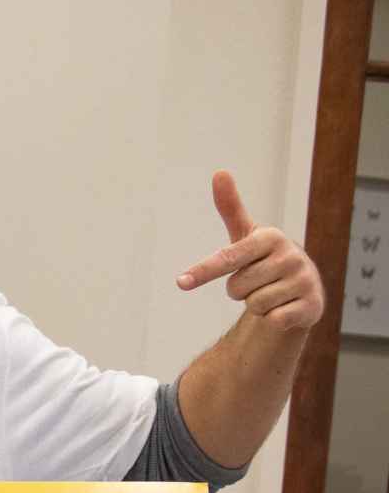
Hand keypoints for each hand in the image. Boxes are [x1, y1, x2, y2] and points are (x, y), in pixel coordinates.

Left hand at [176, 171, 323, 331]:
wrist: (302, 287)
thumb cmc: (264, 259)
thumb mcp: (246, 236)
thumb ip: (231, 207)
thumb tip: (219, 172)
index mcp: (271, 237)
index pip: (228, 257)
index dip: (203, 271)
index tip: (180, 282)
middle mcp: (290, 256)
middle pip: (237, 287)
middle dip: (239, 290)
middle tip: (255, 282)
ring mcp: (303, 280)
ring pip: (254, 305)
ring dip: (256, 305)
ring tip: (270, 293)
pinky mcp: (312, 305)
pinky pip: (273, 320)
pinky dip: (272, 319)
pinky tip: (284, 307)